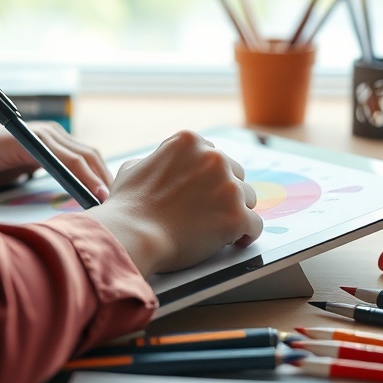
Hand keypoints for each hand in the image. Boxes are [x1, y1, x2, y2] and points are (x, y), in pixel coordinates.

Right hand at [0, 120, 112, 198]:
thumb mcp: (24, 172)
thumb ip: (47, 176)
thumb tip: (74, 198)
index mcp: (54, 142)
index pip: (88, 159)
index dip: (102, 178)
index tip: (115, 201)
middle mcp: (51, 135)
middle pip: (89, 156)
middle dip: (104, 180)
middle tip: (116, 204)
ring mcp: (38, 135)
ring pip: (78, 157)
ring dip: (93, 179)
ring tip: (103, 200)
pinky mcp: (25, 141)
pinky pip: (55, 158)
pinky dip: (72, 174)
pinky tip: (80, 191)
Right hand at [85, 130, 262, 276]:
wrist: (133, 234)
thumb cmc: (128, 207)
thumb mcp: (134, 168)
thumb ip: (156, 161)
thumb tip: (160, 166)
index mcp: (189, 142)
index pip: (212, 155)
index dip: (208, 176)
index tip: (204, 190)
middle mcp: (213, 158)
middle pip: (235, 173)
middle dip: (224, 191)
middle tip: (210, 210)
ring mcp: (228, 186)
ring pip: (248, 198)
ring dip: (236, 211)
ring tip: (219, 226)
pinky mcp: (237, 216)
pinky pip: (254, 225)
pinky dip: (246, 234)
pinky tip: (236, 240)